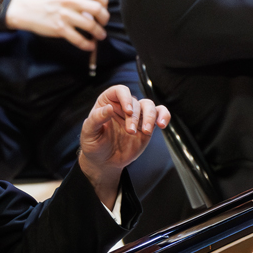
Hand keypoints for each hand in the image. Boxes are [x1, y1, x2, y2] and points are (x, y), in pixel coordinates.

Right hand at [5, 0, 109, 51]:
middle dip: (105, 18)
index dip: (105, 1)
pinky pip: (79, 39)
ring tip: (100, 35)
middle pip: (97, 9)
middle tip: (104, 23)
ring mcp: (65, 15)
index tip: (104, 8)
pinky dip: (88, 44)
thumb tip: (97, 5)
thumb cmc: (46, 0)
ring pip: (91, 25)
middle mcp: (70, 0)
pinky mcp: (60, 29)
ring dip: (99, 33)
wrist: (26, 9)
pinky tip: (90, 45)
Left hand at [77, 85, 168, 207]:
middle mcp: (123, 106)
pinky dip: (164, 116)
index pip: (120, 91)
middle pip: (135, 102)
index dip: (125, 98)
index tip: (128, 111)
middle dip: (135, 117)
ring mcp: (137, 116)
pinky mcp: (146, 125)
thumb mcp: (89, 132)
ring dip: (150, 117)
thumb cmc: (94, 144)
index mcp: (107, 102)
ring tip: (146, 132)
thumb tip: (108, 108)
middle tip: (130, 132)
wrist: (104, 161)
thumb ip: (96, 119)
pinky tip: (162, 124)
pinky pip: (159, 114)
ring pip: (149, 106)